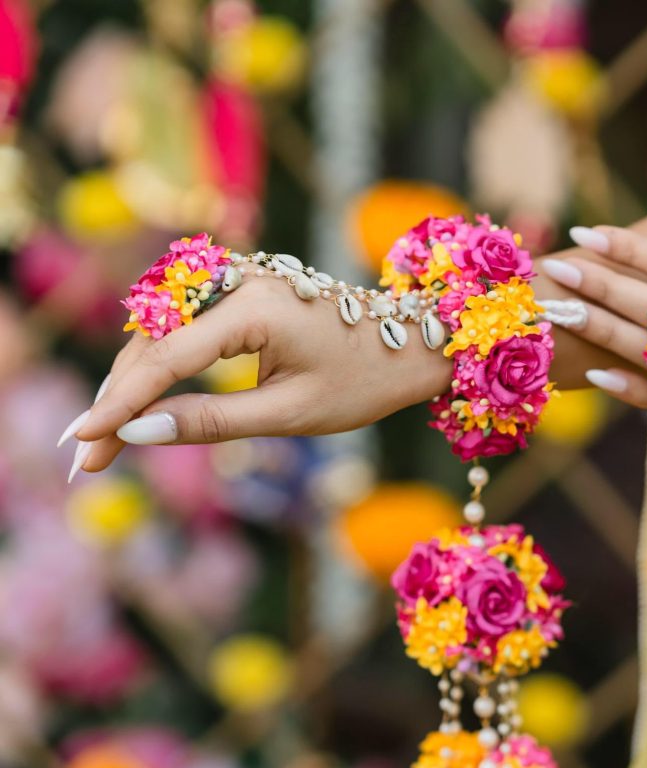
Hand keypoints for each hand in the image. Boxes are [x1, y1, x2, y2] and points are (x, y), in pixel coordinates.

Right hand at [65, 276, 451, 478]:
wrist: (413, 344)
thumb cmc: (364, 381)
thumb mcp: (290, 414)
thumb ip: (213, 421)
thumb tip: (138, 432)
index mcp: (257, 307)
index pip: (168, 357)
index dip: (120, 403)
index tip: (84, 444)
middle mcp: (241, 280)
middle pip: (154, 340)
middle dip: (117, 399)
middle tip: (86, 459)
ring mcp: (240, 279)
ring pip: (161, 331)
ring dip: (131, 383)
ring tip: (103, 441)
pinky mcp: (241, 289)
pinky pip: (184, 324)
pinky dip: (159, 364)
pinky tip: (137, 403)